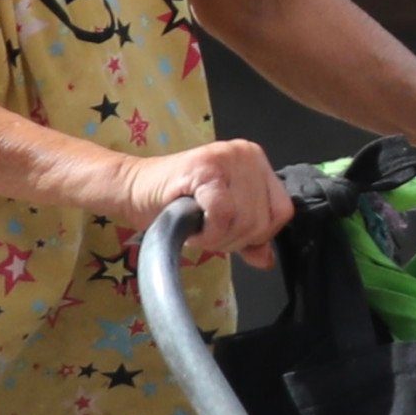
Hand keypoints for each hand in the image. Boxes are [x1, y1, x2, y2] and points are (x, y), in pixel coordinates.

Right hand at [109, 138, 289, 266]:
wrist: (133, 191)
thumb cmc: (175, 203)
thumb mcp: (221, 221)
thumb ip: (247, 237)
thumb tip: (266, 260)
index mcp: (257, 162)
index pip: (282, 211)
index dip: (258, 234)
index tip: (230, 234)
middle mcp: (247, 154)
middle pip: (263, 220)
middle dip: (233, 239)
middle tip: (206, 232)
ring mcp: (228, 157)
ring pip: (246, 220)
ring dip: (218, 238)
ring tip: (198, 228)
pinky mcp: (206, 167)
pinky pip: (223, 214)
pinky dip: (208, 232)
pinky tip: (193, 228)